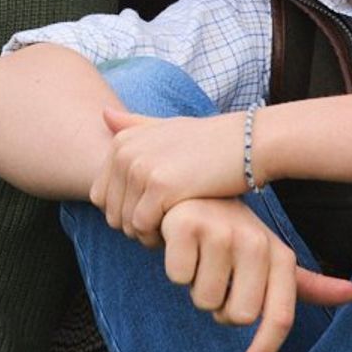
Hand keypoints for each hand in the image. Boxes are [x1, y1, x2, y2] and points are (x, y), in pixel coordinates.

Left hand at [92, 108, 246, 243]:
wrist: (250, 143)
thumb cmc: (210, 141)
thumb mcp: (169, 126)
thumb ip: (135, 125)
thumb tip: (103, 114)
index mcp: (122, 141)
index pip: (100, 196)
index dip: (125, 213)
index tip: (154, 215)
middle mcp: (125, 152)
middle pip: (110, 213)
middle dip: (134, 228)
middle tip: (165, 227)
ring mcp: (141, 168)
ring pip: (124, 223)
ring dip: (146, 235)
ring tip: (172, 228)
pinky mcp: (160, 186)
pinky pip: (142, 226)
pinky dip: (157, 237)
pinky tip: (178, 230)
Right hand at [159, 198, 351, 351]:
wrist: (194, 191)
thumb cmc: (235, 233)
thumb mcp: (272, 256)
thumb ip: (308, 283)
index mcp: (279, 255)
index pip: (279, 316)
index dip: (264, 350)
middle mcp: (255, 242)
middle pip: (236, 316)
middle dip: (220, 308)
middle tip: (217, 280)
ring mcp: (220, 232)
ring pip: (203, 299)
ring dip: (196, 287)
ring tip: (200, 259)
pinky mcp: (186, 226)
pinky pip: (177, 276)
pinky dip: (175, 268)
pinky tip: (181, 246)